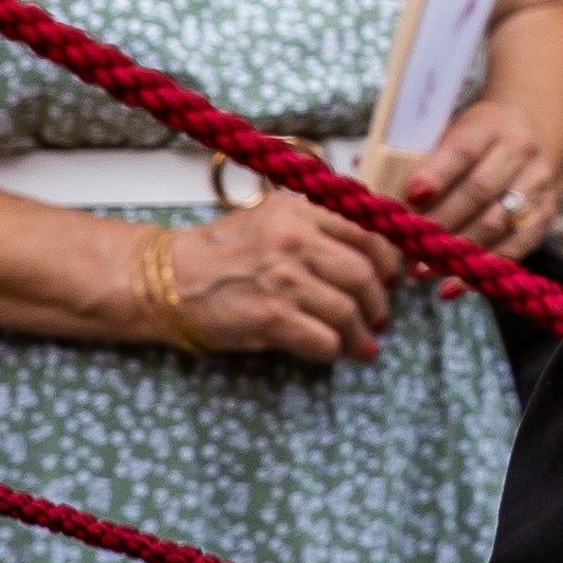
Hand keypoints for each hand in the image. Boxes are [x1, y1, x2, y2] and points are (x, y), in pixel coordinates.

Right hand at [155, 192, 399, 362]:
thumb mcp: (273, 218)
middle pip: (363, 274)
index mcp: (298, 210)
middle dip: (379, 302)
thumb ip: (319, 225)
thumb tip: (377, 249)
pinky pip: (324, 339)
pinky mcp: (270, 317)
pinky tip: (335, 352)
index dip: (388, 259)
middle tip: (379, 317)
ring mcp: (282, 279)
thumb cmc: (226, 252)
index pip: (367, 229)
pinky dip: (336, 350)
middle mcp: (293, 239)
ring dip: (360, 334)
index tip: (391, 277)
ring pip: (348, 311)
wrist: (170, 280)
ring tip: (361, 343)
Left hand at [385, 96, 562, 278]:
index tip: (410, 197)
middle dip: (440, 222)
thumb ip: (412, 154)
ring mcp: (537, 185)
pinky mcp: (544, 216)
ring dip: (456, 251)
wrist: (530, 133)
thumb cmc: (474, 138)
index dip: (437, 174)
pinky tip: (453, 284)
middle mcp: (520, 152)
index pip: (463, 149)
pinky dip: (483, 270)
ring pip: (496, 223)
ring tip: (420, 270)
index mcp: (490, 124)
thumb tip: (360, 172)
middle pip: (479, 191)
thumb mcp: (448, 131)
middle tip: (406, 246)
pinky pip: (515, 248)